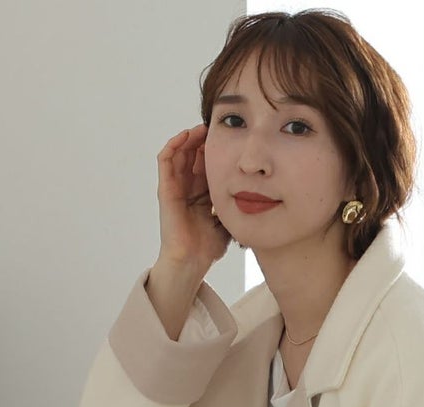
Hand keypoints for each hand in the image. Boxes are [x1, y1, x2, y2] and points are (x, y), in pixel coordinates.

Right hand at [156, 123, 229, 273]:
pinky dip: (174, 144)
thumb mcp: (229, 216)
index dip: (217, 149)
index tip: (231, 137)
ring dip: (190, 137)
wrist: (192, 261)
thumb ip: (237, 202)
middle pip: (193, 154)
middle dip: (204, 139)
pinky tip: (187, 135)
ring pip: (179, 152)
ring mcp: (175, 187)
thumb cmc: (208, 246)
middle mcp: (187, 187)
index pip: (208, 163)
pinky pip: (165, 160)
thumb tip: (258, 189)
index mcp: (202, 193)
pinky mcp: (165, 189)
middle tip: (217, 127)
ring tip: (202, 127)